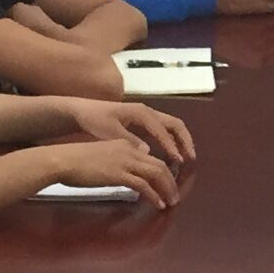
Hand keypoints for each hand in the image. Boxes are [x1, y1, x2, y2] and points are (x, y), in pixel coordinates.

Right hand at [39, 134, 180, 208]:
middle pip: (159, 165)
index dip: (162, 171)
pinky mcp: (119, 174)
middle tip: (175, 195)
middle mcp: (128, 151)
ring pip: (156, 173)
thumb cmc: (74, 161)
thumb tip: (123, 176)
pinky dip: (155, 195)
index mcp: (124, 145)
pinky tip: (159, 204)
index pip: (150, 157)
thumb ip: (114, 163)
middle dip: (171, 181)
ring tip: (171, 201)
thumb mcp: (99, 157)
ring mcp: (124, 162)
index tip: (167, 183)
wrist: (61, 160)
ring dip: (167, 189)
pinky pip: (144, 185)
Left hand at [49, 97, 194, 166]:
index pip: (162, 130)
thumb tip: (148, 151)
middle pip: (175, 124)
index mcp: (141, 113)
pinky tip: (172, 155)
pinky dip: (173, 141)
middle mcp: (148, 112)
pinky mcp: (144, 122)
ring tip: (186, 158)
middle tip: (191, 158)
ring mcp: (147, 116)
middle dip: (185, 141)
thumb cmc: (95, 120)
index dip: (171, 145)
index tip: (178, 160)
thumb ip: (129, 140)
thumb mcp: (109, 131)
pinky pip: (165, 130)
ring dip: (181, 141)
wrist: (82, 111)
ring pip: (172, 126)